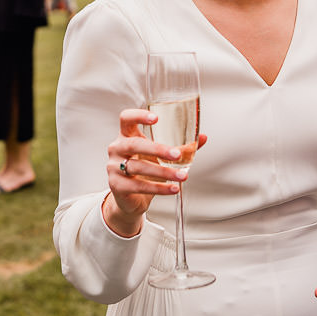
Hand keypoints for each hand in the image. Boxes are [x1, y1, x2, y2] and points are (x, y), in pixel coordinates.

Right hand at [102, 108, 205, 235]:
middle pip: (134, 144)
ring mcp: (113, 167)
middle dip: (157, 149)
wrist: (131, 199)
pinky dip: (159, 188)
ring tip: (182, 176)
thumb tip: (202, 137)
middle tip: (176, 155)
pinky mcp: (116, 185)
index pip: (126, 118)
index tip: (156, 119)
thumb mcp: (162, 157)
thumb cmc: (146, 171)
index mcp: (127, 135)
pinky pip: (139, 186)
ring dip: (164, 172)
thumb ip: (181, 147)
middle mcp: (117, 148)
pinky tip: (173, 188)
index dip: (138, 116)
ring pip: (138, 167)